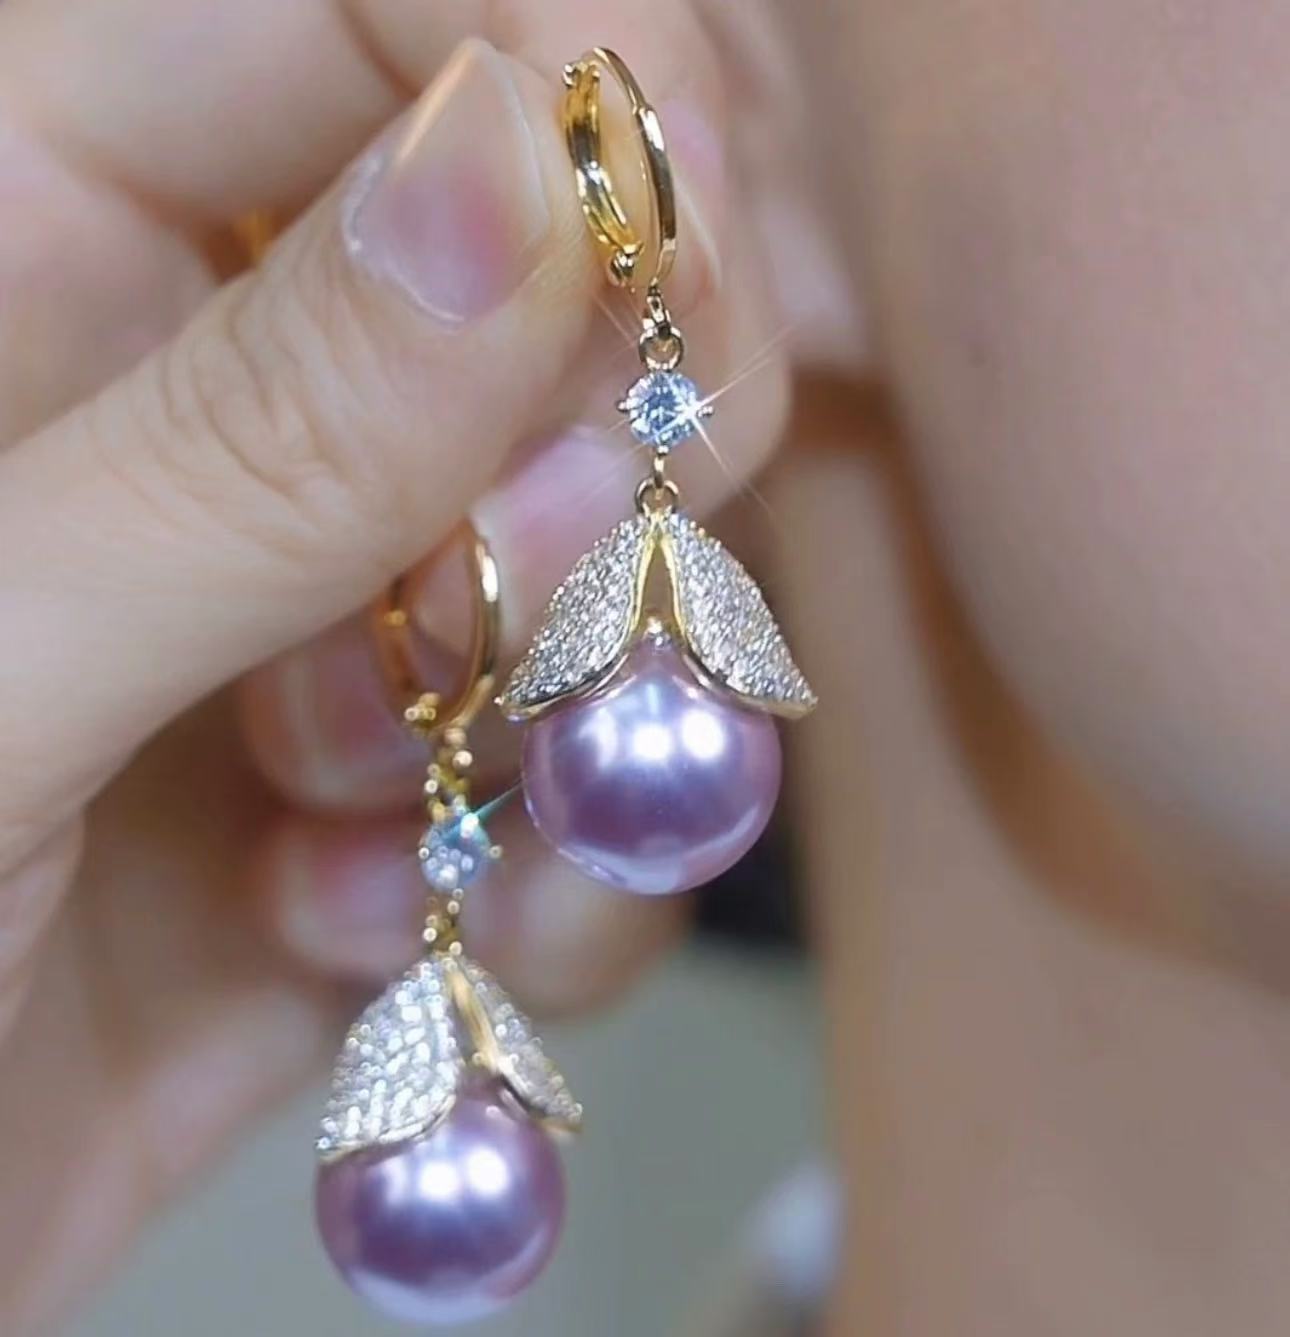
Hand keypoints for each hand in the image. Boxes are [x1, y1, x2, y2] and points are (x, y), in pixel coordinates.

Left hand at [0, 2, 837, 1329]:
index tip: (675, 264)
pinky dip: (553, 865)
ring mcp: (340, 586)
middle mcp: (216, 385)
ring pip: (623, 534)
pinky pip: (604, 754)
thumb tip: (525, 178)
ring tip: (383, 829)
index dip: (583, 73)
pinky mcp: (421, 772)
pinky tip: (375, 936)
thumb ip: (248, 440)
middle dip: (611, 436)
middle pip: (568, 262)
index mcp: (32, 226)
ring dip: (577, 692)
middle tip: (516, 600)